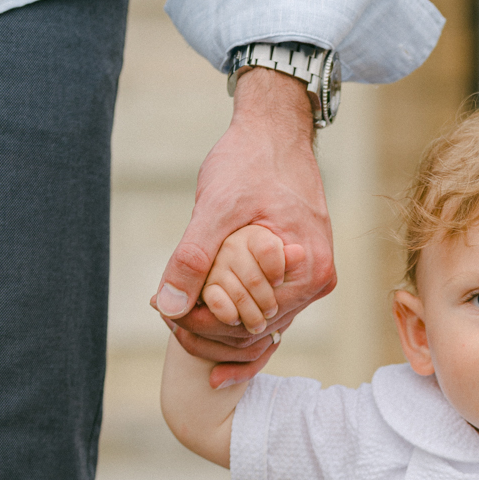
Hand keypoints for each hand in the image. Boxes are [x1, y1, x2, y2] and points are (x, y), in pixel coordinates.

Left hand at [153, 68, 336, 389]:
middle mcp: (315, 283)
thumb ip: (193, 257)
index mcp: (307, 271)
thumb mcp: (217, 207)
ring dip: (217, 329)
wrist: (275, 131)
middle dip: (206, 330)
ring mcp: (306, 281)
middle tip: (163, 312)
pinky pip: (266, 314)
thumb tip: (169, 306)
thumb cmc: (251, 160)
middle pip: (255, 332)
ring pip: (259, 327)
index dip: (203, 323)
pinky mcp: (293, 275)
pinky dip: (235, 326)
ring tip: (174, 316)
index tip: (165, 310)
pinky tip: (208, 348)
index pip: (250, 322)